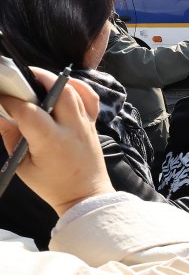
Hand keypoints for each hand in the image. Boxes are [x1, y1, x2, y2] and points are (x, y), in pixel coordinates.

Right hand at [0, 67, 113, 215]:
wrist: (86, 195)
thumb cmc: (52, 184)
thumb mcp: (22, 165)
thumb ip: (10, 136)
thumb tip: (0, 113)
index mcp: (51, 140)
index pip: (28, 110)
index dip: (11, 100)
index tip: (2, 98)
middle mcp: (72, 128)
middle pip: (58, 90)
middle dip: (37, 78)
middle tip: (19, 78)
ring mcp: (85, 125)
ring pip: (74, 91)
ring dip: (55, 81)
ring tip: (36, 81)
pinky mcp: (93, 125)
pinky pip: (91, 99)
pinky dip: (79, 87)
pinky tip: (64, 85)